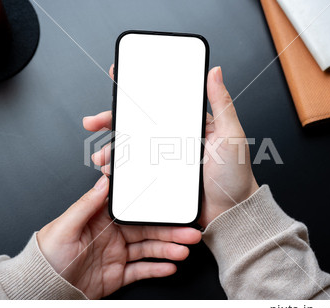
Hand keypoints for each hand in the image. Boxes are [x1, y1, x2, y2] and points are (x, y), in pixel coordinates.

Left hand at [37, 175, 200, 298]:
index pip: (134, 210)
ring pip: (149, 249)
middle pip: (148, 230)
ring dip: (168, 249)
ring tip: (183, 251)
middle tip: (190, 232)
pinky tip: (170, 266)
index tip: (172, 207)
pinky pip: (141, 270)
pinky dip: (156, 268)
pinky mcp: (117, 273)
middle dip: (170, 231)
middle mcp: (113, 234)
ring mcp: (117, 254)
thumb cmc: (47, 257)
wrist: (42, 289)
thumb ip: (86, 204)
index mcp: (101, 218)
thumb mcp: (64, 227)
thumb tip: (103, 181)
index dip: (154, 209)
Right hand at [86, 65, 257, 227]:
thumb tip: (214, 72)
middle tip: (93, 121)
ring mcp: (165, 160)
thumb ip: (222, 103)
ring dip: (111, 149)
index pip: (159, 104)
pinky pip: (135, 171)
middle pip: (137, 125)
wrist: (232, 213)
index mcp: (189, 125)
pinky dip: (120, 171)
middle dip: (111, 121)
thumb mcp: (232, 135)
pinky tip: (111, 174)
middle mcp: (174, 140)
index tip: (117, 81)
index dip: (136, 94)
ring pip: (132, 148)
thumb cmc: (236, 175)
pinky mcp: (160, 179)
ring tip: (102, 157)